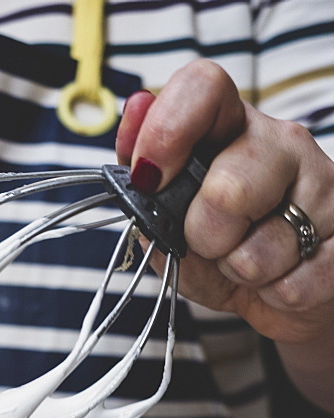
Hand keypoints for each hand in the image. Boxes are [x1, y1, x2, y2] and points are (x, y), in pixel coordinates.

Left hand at [116, 60, 333, 411]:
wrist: (274, 295)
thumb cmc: (217, 251)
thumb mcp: (166, 221)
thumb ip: (144, 178)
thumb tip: (136, 108)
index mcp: (230, 128)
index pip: (204, 87)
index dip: (168, 130)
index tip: (149, 177)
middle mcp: (280, 144)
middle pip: (227, 188)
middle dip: (204, 237)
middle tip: (210, 243)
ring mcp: (322, 187)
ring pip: (261, 249)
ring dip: (240, 273)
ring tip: (248, 263)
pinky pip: (292, 284)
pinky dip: (272, 296)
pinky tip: (279, 279)